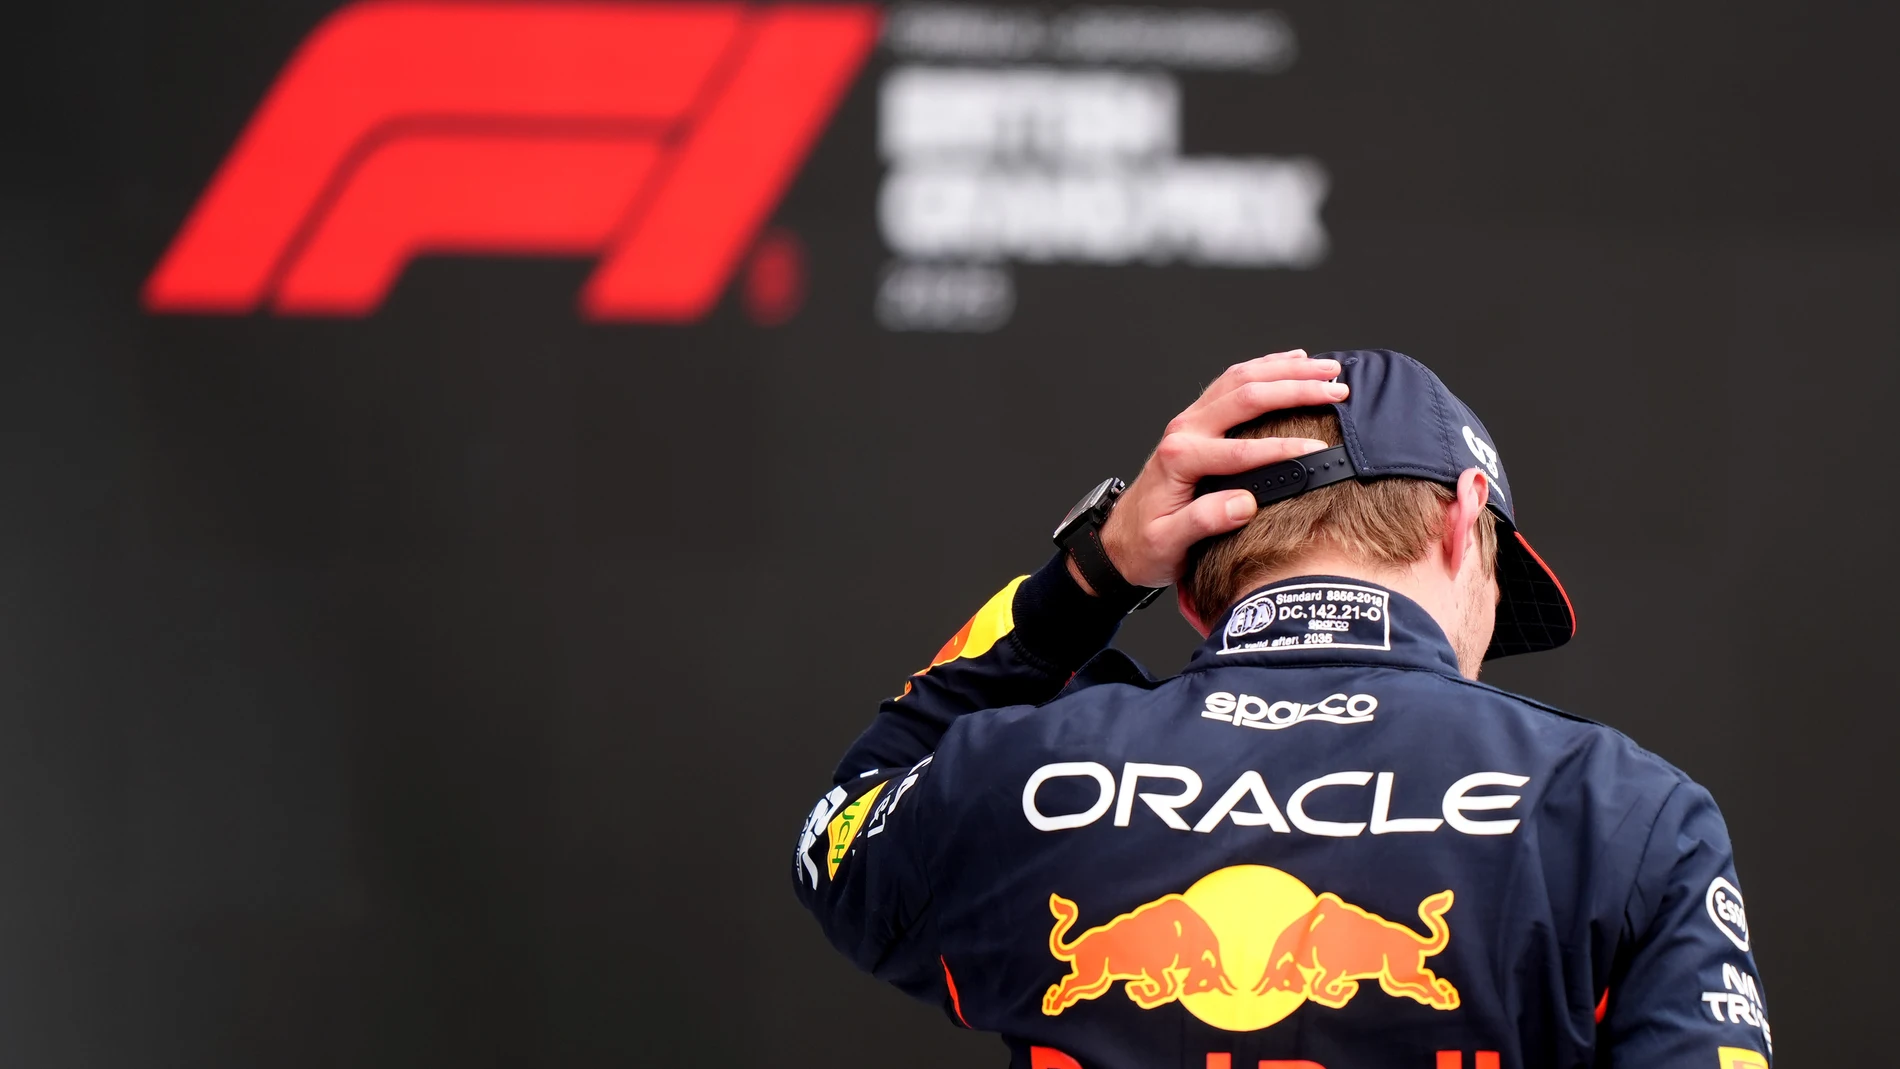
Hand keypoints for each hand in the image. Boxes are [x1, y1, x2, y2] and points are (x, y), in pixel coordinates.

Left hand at [1075, 350, 1348, 591]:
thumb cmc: (1145, 544)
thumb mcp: (1168, 544)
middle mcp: (1184, 431)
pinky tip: (1295, 361)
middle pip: (1245, 395)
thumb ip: (1203, 522)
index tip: (1319, 450)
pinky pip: (1234, 382)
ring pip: (1242, 379)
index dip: (1282, 449)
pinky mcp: (1197, 421)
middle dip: (1296, 389)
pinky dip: (1267, 367)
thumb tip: (1245, 503)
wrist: (1120, 539)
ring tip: (1328, 368)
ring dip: (1287, 370)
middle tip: (1336, 390)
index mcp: (1179, 459)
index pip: (1239, 450)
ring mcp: (1190, 421)